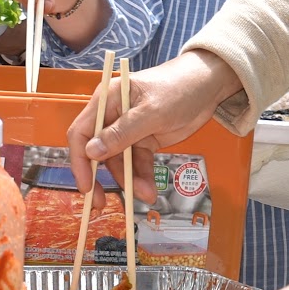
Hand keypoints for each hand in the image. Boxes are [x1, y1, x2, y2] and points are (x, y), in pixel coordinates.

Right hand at [66, 50, 242, 200]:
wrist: (208, 86)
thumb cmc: (178, 88)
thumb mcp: (151, 112)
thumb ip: (122, 133)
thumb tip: (92, 152)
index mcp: (106, 100)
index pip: (81, 132)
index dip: (80, 160)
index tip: (86, 186)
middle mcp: (112, 116)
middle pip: (98, 152)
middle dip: (102, 178)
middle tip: (103, 204)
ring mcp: (129, 130)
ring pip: (120, 162)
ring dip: (129, 181)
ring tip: (146, 195)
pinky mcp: (144, 141)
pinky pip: (138, 163)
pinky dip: (142, 177)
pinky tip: (150, 190)